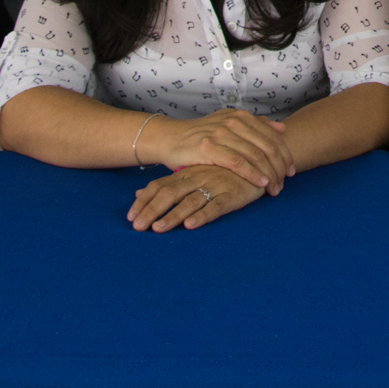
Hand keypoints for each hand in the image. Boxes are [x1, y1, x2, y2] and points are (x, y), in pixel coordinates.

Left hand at [128, 164, 263, 231]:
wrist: (258, 158)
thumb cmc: (222, 169)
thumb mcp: (193, 173)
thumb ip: (167, 183)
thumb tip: (139, 192)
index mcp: (187, 172)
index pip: (160, 185)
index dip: (144, 201)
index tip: (130, 216)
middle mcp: (198, 177)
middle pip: (170, 194)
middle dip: (152, 211)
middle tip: (137, 227)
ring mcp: (215, 185)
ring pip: (190, 201)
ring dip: (173, 216)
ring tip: (158, 229)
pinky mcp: (232, 194)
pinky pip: (216, 206)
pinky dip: (203, 215)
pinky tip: (191, 225)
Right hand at [147, 109, 294, 193]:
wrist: (170, 139)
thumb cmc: (201, 136)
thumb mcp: (229, 125)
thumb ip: (255, 126)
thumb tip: (282, 128)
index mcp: (241, 117)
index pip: (273, 137)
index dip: (285, 155)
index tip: (291, 171)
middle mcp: (234, 122)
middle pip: (268, 146)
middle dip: (280, 167)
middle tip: (285, 183)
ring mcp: (222, 133)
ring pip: (256, 155)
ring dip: (269, 174)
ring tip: (275, 188)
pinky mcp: (209, 147)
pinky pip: (238, 162)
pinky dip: (253, 173)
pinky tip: (261, 183)